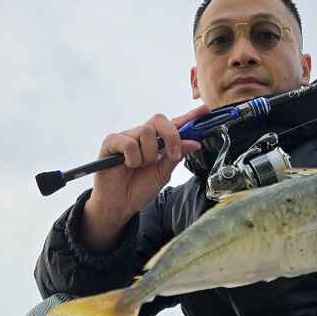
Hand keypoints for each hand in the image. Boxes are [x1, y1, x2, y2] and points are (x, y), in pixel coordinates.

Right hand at [82, 105, 208, 250]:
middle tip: (171, 155)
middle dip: (171, 136)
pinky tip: (127, 165)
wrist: (120, 204)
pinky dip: (132, 158)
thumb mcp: (163, 174)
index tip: (205, 111)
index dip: (189, 117)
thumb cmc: (139, 188)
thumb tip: (194, 142)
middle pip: (159, 119)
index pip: (174, 124)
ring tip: (140, 167)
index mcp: (157, 141)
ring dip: (148, 155)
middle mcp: (142, 135)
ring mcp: (126, 137)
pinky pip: (128, 143)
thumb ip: (176, 156)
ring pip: (145, 132)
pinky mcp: (111, 142)